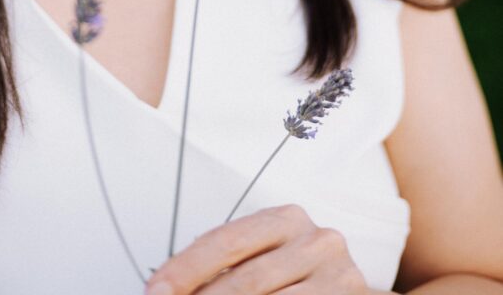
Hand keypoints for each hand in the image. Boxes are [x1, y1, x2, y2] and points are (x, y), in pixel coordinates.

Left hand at [145, 204, 368, 293]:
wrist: (350, 291)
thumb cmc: (298, 274)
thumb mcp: (266, 258)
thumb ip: (227, 268)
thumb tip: (170, 288)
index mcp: (286, 219)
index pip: (225, 241)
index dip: (186, 269)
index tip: (156, 291)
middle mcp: (315, 241)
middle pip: (245, 280)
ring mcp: (338, 275)